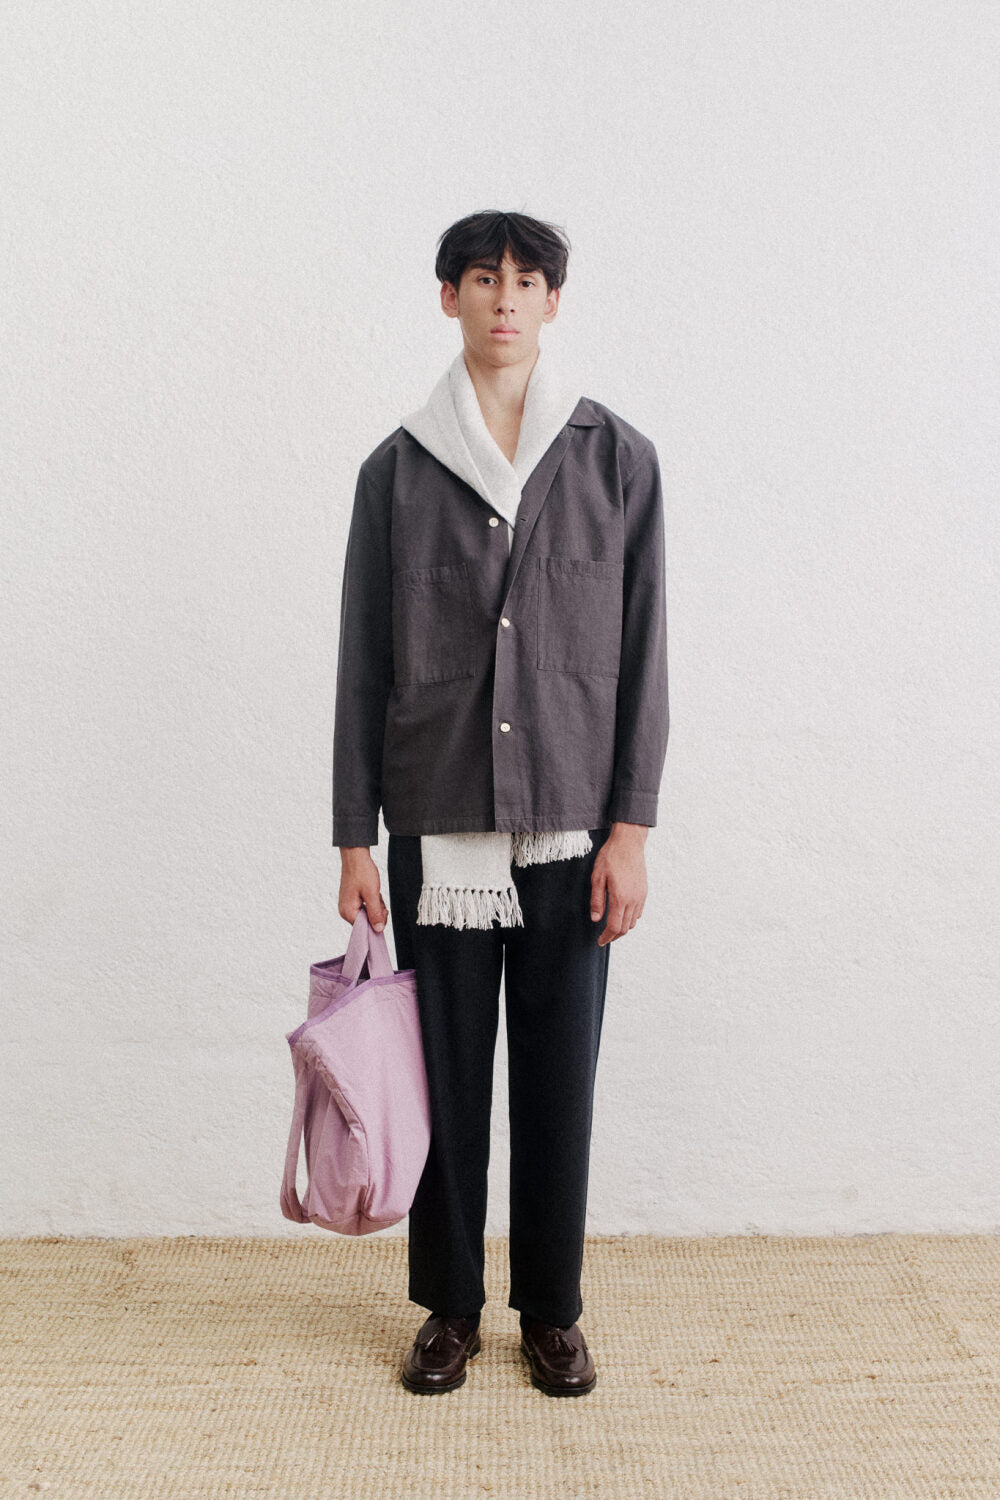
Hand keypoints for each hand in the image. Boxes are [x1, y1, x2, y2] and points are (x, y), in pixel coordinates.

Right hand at [338, 847, 389, 931]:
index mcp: (347, 912)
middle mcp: (345, 911)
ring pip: (367, 914)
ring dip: (375, 906)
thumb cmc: (362, 872)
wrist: (356, 856)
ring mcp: (347, 905)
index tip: (383, 910)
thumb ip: (375, 914)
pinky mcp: (351, 900)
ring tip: (376, 893)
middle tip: (379, 898)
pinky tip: (373, 892)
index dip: (377, 921)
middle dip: (377, 912)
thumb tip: (378, 930)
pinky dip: (372, 901)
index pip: (365, 928)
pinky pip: (365, 907)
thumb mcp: (372, 894)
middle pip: (366, 922)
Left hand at [590, 824, 647, 945]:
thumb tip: (595, 919)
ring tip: (611, 928)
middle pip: (625, 928)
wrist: (629, 843)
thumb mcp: (597, 878)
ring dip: (622, 928)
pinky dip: (630, 919)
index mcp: (620, 898)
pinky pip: (638, 912)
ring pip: (633, 921)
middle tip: (604, 938)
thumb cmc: (611, 857)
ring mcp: (640, 896)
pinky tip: (621, 915)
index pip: (614, 926)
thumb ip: (597, 900)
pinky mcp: (644, 892)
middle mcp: (633, 900)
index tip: (599, 941)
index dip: (606, 937)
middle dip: (614, 936)